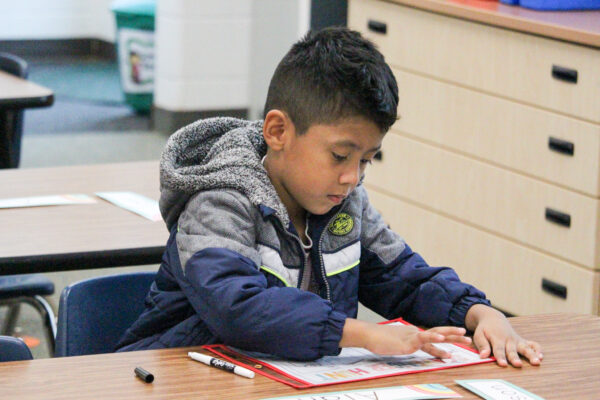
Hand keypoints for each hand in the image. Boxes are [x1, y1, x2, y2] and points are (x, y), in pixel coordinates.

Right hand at [340, 318, 470, 358]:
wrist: (368, 335)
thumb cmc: (379, 340)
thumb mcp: (397, 345)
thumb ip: (407, 346)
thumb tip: (411, 349)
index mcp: (414, 335)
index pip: (434, 337)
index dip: (447, 339)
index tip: (459, 340)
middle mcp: (416, 334)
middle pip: (439, 333)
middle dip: (454, 335)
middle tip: (468, 337)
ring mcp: (412, 337)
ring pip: (435, 333)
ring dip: (449, 333)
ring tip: (462, 334)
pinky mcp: (407, 341)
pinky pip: (423, 338)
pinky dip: (433, 337)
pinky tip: (441, 338)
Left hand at [466, 304, 542, 366]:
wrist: (493, 318)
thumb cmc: (485, 329)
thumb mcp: (479, 335)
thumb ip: (482, 345)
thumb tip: (483, 356)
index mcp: (497, 338)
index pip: (498, 349)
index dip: (500, 357)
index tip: (503, 364)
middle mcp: (508, 340)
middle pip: (512, 350)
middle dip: (515, 358)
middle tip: (518, 365)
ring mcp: (517, 340)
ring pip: (525, 348)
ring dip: (531, 354)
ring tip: (537, 361)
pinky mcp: (522, 341)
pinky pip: (532, 344)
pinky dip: (537, 349)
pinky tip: (541, 356)